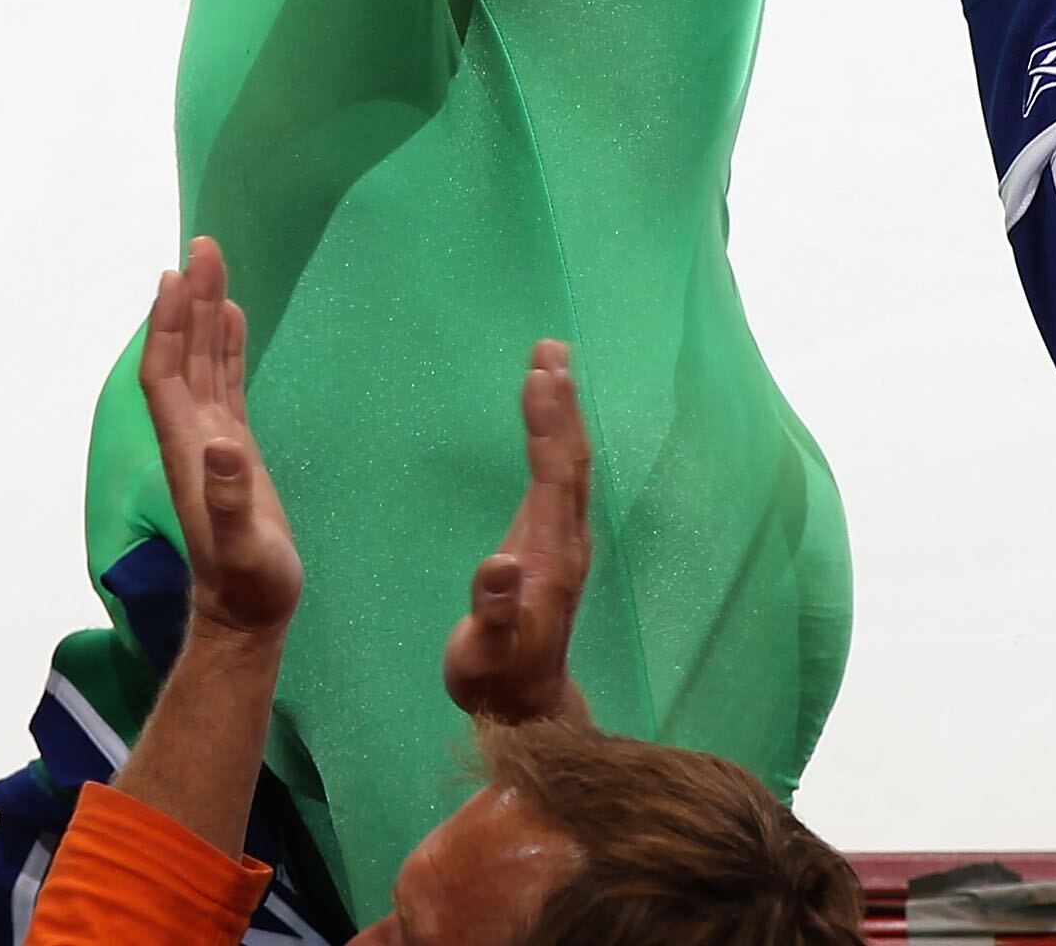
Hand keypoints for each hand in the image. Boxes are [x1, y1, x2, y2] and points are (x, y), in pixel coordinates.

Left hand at [140, 239, 300, 643]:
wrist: (247, 611)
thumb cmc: (249, 581)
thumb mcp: (241, 545)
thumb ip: (228, 498)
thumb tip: (222, 448)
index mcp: (188, 448)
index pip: (165, 373)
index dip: (166, 326)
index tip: (176, 276)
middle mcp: (194, 436)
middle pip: (182, 354)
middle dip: (189, 300)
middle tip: (201, 245)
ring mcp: (213, 440)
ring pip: (202, 362)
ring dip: (204, 314)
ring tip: (212, 263)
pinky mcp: (234, 450)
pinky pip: (225, 383)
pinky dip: (225, 346)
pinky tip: (231, 318)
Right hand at [443, 342, 592, 725]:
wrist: (525, 706)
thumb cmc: (495, 679)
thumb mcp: (484, 654)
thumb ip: (493, 614)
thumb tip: (499, 567)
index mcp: (550, 557)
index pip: (554, 477)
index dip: (548, 425)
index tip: (539, 375)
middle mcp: (566, 541)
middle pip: (571, 459)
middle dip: (562, 402)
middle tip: (550, 348)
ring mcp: (564, 541)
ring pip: (571, 464)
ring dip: (564, 411)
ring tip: (552, 361)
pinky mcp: (554, 543)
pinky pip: (561, 475)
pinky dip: (556, 435)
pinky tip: (548, 416)